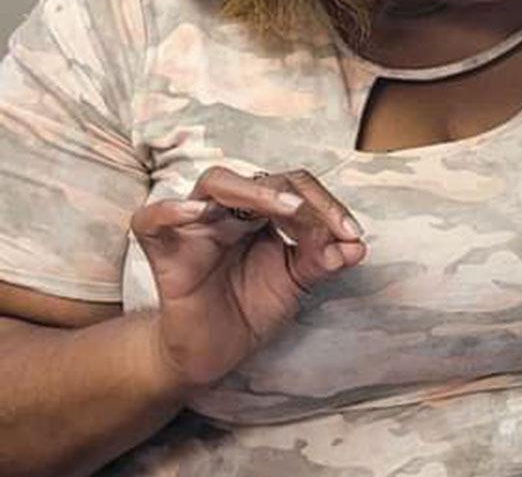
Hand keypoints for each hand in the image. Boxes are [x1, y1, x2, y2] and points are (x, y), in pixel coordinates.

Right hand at [129, 168, 365, 389]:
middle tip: (331, 225)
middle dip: (303, 197)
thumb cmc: (251, 308)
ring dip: (255, 191)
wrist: (213, 353)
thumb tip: (356, 247)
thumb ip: (322, 261)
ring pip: (216, 183)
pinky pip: (153, 219)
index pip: (296, 188)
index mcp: (261, 213)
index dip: (328, 205)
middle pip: (263, 179)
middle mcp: (229, 210)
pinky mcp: (165, 251)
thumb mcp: (296, 283)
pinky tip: (200, 213)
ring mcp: (195, 226)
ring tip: (288, 209)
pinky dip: (173, 210)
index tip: (353, 235)